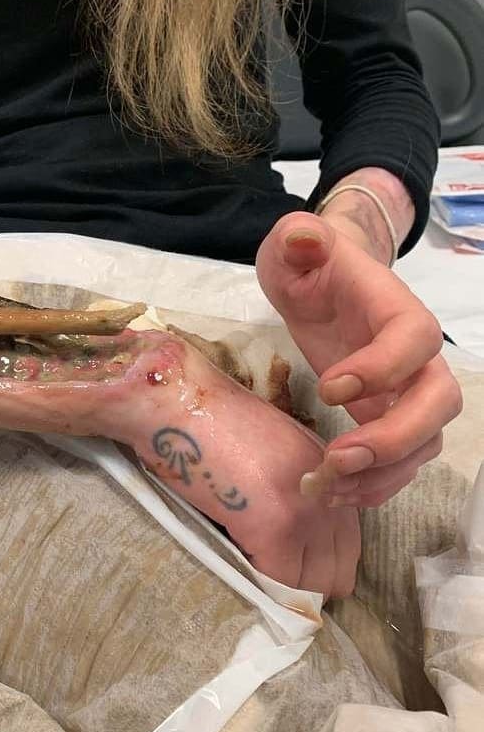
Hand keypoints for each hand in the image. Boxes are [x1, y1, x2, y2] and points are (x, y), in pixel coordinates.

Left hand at [255, 211, 462, 507]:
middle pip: (439, 402)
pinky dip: (374, 485)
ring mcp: (406, 391)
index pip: (414, 338)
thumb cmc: (309, 265)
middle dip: (395, 438)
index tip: (329, 388)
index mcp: (394, 307)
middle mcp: (414, 355)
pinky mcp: (388, 419)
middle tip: (337, 458)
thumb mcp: (293, 243)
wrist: (320, 285)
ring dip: (382, 473)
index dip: (383, 369)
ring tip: (327, 486)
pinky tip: (334, 493)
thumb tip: (304, 238)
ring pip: (425, 442)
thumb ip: (298, 238)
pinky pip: (402, 462)